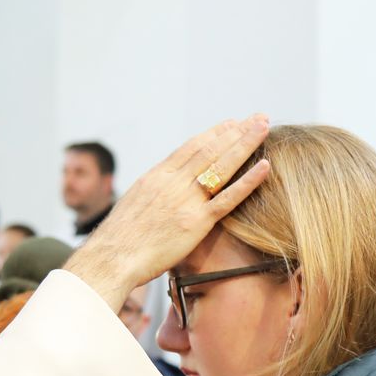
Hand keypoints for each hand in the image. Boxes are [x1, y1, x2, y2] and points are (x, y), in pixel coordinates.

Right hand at [65, 114, 270, 310]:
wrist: (110, 258)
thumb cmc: (118, 240)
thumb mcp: (133, 205)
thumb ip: (152, 194)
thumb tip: (159, 194)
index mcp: (156, 177)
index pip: (190, 148)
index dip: (213, 133)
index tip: (230, 123)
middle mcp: (172, 182)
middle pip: (210, 150)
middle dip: (236, 132)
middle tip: (258, 118)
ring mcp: (185, 201)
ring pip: (221, 166)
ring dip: (245, 144)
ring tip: (264, 127)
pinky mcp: (195, 223)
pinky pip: (227, 199)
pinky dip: (248, 181)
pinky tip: (265, 166)